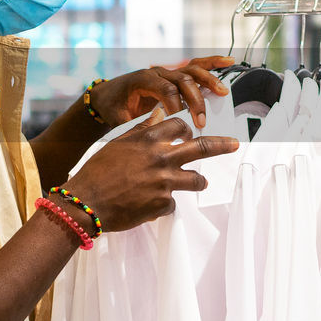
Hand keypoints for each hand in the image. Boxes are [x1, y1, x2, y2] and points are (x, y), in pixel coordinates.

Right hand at [62, 109, 239, 232]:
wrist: (86, 202)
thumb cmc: (97, 171)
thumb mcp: (118, 144)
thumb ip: (142, 131)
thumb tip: (158, 115)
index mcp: (149, 139)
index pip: (180, 126)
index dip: (187, 129)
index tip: (190, 133)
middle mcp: (161, 158)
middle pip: (202, 148)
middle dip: (222, 145)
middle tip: (234, 144)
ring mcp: (164, 183)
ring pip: (196, 180)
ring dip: (199, 181)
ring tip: (200, 182)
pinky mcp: (162, 205)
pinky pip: (172, 204)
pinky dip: (162, 204)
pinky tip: (147, 205)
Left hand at [88, 56, 233, 129]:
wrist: (107, 94)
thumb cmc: (112, 106)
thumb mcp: (117, 118)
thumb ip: (133, 126)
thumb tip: (152, 135)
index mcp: (143, 79)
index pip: (165, 89)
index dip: (176, 106)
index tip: (182, 123)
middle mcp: (157, 71)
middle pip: (183, 80)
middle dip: (195, 101)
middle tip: (201, 121)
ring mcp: (167, 71)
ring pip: (192, 70)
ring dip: (209, 81)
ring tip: (222, 93)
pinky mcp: (174, 74)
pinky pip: (195, 65)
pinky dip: (212, 63)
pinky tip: (227, 61)